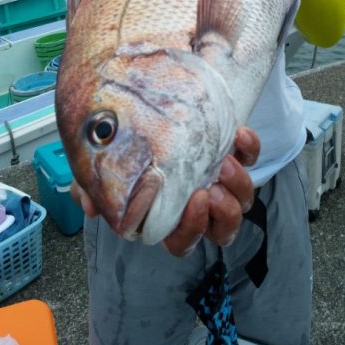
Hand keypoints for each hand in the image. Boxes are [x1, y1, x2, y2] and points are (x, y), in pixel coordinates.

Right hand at [69, 126, 260, 257]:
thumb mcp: (103, 165)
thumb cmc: (125, 144)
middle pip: (222, 229)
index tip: (194, 201)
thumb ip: (91, 188)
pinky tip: (238, 133)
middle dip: (223, 212)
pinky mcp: (235, 154)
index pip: (183, 242)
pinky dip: (249, 149)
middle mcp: (199, 204)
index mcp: (169, 215)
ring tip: (223, 162)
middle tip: (211, 187)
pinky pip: (252, 159)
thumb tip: (91, 207)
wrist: (147, 102)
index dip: (191, 229)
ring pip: (242, 201)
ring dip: (237, 185)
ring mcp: (220, 180)